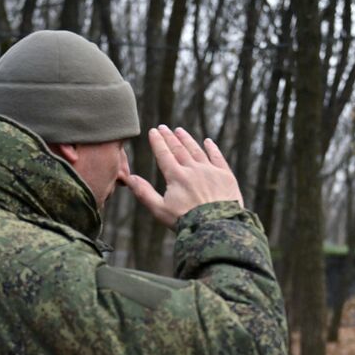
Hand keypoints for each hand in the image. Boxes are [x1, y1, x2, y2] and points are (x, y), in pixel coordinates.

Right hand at [125, 125, 243, 228]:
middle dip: (169, 137)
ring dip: (187, 139)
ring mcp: (210, 171)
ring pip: (197, 150)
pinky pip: (218, 157)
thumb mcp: (160, 210)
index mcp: (176, 177)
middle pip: (179, 149)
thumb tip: (128, 178)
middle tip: (163, 127)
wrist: (216, 227)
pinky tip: (208, 141)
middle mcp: (193, 169)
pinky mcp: (226, 176)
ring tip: (180, 131)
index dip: (157, 142)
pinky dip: (212, 148)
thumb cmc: (186, 222)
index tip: (153, 131)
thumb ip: (144, 193)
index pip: (164, 154)